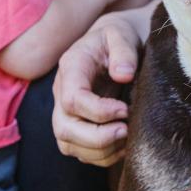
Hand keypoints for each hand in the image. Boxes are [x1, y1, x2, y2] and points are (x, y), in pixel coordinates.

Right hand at [52, 11, 140, 166]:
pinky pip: (80, 152)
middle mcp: (62, 92)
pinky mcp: (75, 125)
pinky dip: (102, 156)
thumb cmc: (118, 38)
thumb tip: (124, 74)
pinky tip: (124, 145)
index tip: (125, 109)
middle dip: (97, 138)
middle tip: (126, 130)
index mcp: (71, 68)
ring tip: (128, 137)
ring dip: (100, 150)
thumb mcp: (122, 35)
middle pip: (64, 128)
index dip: (98, 111)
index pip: (72, 99)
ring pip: (69, 145)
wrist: (113, 44)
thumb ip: (124, 51)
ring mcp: (65, 112)